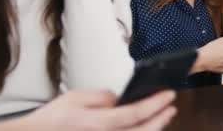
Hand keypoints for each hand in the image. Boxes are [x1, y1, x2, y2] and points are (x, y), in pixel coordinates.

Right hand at [20, 90, 175, 130]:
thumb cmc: (51, 121)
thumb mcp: (75, 98)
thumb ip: (101, 97)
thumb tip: (118, 99)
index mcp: (101, 124)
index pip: (137, 113)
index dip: (156, 104)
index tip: (168, 95)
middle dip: (161, 119)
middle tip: (171, 107)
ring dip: (153, 129)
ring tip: (162, 118)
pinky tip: (142, 129)